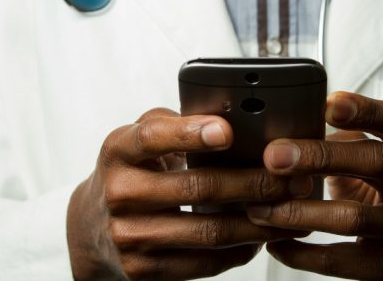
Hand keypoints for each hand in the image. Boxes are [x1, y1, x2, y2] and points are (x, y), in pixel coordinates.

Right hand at [67, 108, 309, 280]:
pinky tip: (261, 237)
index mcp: (119, 150)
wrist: (90, 227)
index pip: (153, 137)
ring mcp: (128, 235)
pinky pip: (202, 263)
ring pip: (208, 231)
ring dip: (257, 222)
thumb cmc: (131, 171)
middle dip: (254, 183)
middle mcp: (119, 192)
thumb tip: (232, 117)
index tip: (228, 131)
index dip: (190, 133)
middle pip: (197, 188)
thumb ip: (176, 123)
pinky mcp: (142, 270)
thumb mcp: (138, 138)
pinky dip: (239, 251)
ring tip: (290, 210)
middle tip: (292, 178)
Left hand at [246, 92, 382, 279]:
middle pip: (376, 161)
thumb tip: (287, 127)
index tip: (327, 104)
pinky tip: (275, 243)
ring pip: (352, 217)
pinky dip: (301, 253)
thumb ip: (345, 138)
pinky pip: (340, 261)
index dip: (365, 110)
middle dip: (319, 156)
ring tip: (260, 208)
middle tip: (273, 156)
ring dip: (298, 211)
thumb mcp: (378, 154)